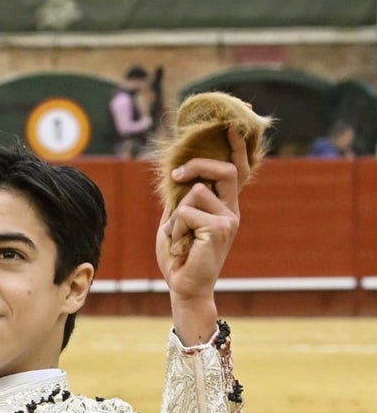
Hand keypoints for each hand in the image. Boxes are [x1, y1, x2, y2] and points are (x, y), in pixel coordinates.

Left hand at [156, 126, 249, 344]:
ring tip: (179, 237)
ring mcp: (229, 220)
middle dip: (197, 165)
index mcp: (224, 207)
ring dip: (176, 214)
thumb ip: (182, 199)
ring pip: (194, 193)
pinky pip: (186, 212)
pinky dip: (175, 227)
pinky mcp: (220, 230)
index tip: (233, 125)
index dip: (237, 148)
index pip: (236, 172)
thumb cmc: (179, 256)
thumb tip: (178, 173)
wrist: (184, 287)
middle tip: (176, 173)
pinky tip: (182, 246)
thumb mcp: (177, 221)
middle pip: (224, 170)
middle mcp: (232, 211)